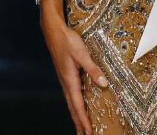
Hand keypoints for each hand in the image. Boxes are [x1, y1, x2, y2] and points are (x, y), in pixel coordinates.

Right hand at [40, 0, 108, 134]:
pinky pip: (71, 95)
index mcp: (70, 80)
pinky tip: (79, 105)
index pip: (78, 105)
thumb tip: (103, 83)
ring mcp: (65, 79)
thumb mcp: (82, 53)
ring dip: (77, 116)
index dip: (84, 120)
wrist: (53, 31)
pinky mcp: (66, 75)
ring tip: (81, 127)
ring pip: (71, 102)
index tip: (89, 133)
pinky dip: (75, 105)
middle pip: (73, 108)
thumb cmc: (67, 41)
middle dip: (79, 123)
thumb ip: (93, 69)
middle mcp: (66, 83)